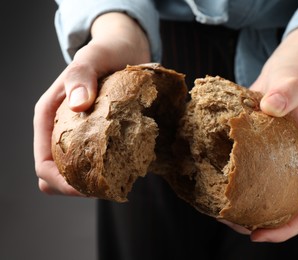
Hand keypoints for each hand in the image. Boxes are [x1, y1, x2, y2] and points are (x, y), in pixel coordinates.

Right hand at [33, 12, 149, 195]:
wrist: (125, 50)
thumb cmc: (106, 52)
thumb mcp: (92, 58)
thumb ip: (81, 77)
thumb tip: (78, 104)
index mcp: (49, 117)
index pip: (44, 165)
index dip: (62, 184)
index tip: (91, 189)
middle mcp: (60, 129)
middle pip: (58, 176)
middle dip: (78, 188)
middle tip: (110, 188)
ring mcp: (79, 134)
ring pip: (77, 173)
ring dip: (95, 181)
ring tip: (121, 179)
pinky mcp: (97, 136)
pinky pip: (97, 163)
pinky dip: (109, 170)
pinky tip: (129, 166)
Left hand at [221, 19, 297, 240]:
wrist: (285, 74)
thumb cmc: (295, 81)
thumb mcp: (293, 84)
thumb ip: (287, 94)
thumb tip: (272, 107)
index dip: (287, 228)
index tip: (259, 236)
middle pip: (285, 210)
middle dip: (260, 225)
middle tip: (230, 224)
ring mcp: (283, 166)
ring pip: (268, 200)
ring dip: (246, 211)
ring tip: (220, 213)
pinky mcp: (266, 158)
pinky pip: (254, 181)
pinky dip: (237, 190)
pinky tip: (217, 189)